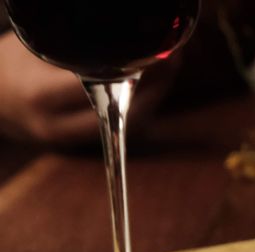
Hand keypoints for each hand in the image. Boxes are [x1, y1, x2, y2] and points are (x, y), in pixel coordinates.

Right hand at [0, 33, 175, 146]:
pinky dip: (139, 108)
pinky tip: (152, 86)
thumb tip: (122, 36)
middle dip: (156, 86)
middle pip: (126, 112)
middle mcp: (57, 125)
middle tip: (173, 58)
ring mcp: (69, 140)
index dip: (139, 68)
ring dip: (153, 98)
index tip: (160, 51)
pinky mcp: (80, 145)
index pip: (105, 86)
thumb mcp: (37, 45)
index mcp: (41, 96)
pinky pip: (120, 129)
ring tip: (167, 68)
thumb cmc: (12, 64)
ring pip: (128, 125)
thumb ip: (75, 46)